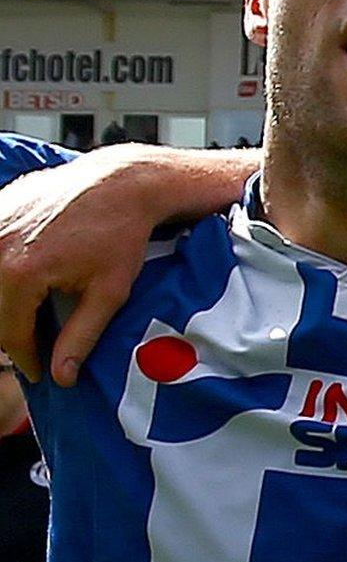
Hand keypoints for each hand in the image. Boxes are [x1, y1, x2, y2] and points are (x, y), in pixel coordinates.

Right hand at [0, 147, 162, 384]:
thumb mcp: (108, 293)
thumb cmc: (119, 236)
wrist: (119, 184)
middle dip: (11, 336)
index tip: (40, 373)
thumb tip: (61, 377)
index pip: (10, 333)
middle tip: (35, 352)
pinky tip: (22, 289)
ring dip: (3, 309)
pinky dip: (0, 277)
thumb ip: (80, 337)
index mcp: (21, 272)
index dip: (26, 359)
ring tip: (30, 322)